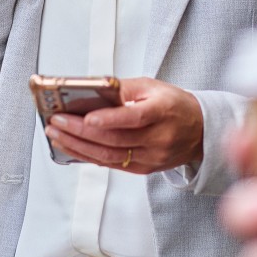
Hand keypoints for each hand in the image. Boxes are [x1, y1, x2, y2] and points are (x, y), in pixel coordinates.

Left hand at [45, 77, 203, 172]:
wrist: (200, 130)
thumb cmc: (173, 103)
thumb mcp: (152, 86)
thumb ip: (122, 88)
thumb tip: (91, 90)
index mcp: (162, 112)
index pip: (134, 118)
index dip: (110, 119)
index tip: (86, 117)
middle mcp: (158, 139)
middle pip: (114, 139)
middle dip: (80, 131)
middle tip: (56, 121)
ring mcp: (151, 158)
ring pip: (110, 156)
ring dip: (78, 146)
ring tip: (56, 134)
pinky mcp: (144, 169)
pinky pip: (113, 165)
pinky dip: (89, 156)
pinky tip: (71, 147)